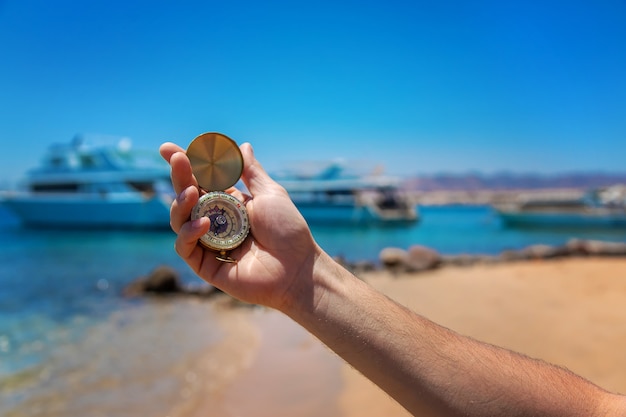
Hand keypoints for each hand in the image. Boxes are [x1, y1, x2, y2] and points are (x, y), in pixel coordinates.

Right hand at [159, 142, 320, 310]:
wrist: (297, 268)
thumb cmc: (288, 231)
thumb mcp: (270, 194)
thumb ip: (252, 172)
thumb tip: (243, 146)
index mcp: (230, 203)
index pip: (202, 181)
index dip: (186, 165)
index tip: (168, 148)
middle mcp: (216, 221)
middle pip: (188, 197)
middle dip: (180, 177)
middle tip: (177, 160)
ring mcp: (209, 243)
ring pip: (180, 220)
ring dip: (181, 203)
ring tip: (191, 192)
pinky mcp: (205, 265)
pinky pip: (185, 247)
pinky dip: (188, 232)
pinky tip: (201, 223)